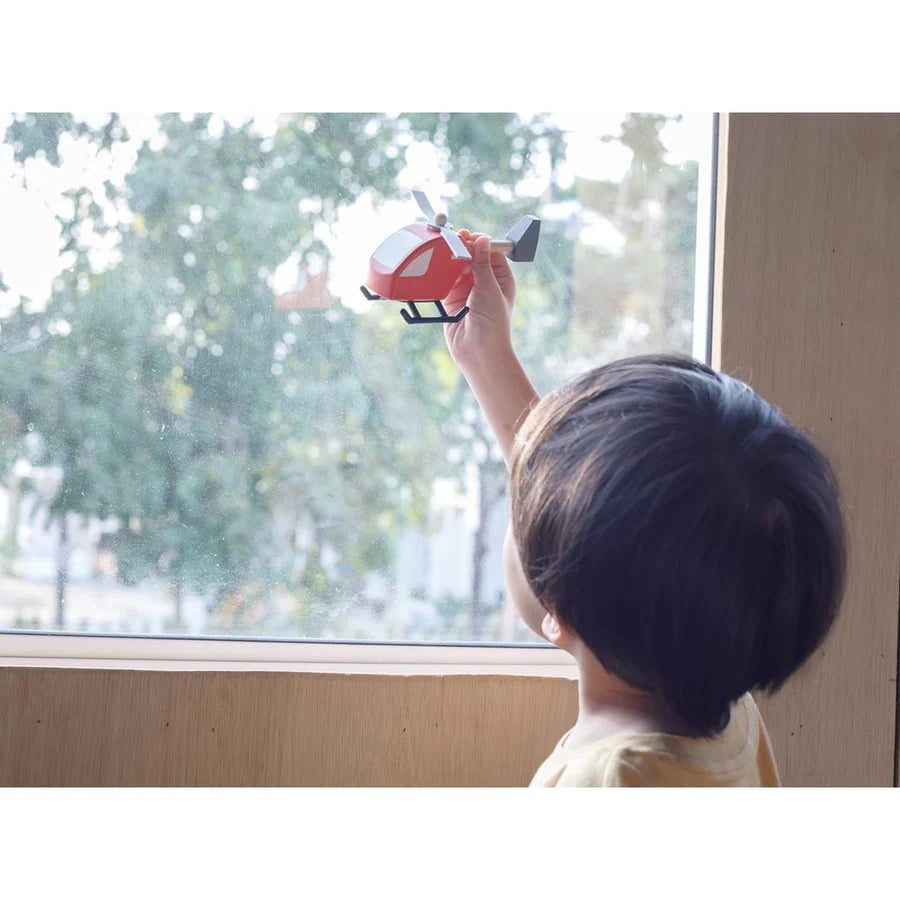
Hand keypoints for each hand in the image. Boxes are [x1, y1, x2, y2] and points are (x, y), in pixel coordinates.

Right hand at [442, 231, 516, 365]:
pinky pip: (445, 281)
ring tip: (444, 251)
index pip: (491, 253)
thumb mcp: (490, 288)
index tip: (469, 236)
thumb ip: (483, 263)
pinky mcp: (452, 300)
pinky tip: (438, 265)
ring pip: (458, 268)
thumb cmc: (493, 323)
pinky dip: (442, 273)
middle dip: (463, 249)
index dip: (481, 243)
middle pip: (473, 258)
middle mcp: (485, 283)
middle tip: (453, 240)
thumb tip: (483, 240)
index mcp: (501, 279)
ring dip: (452, 260)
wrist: (479, 351)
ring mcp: (468, 291)